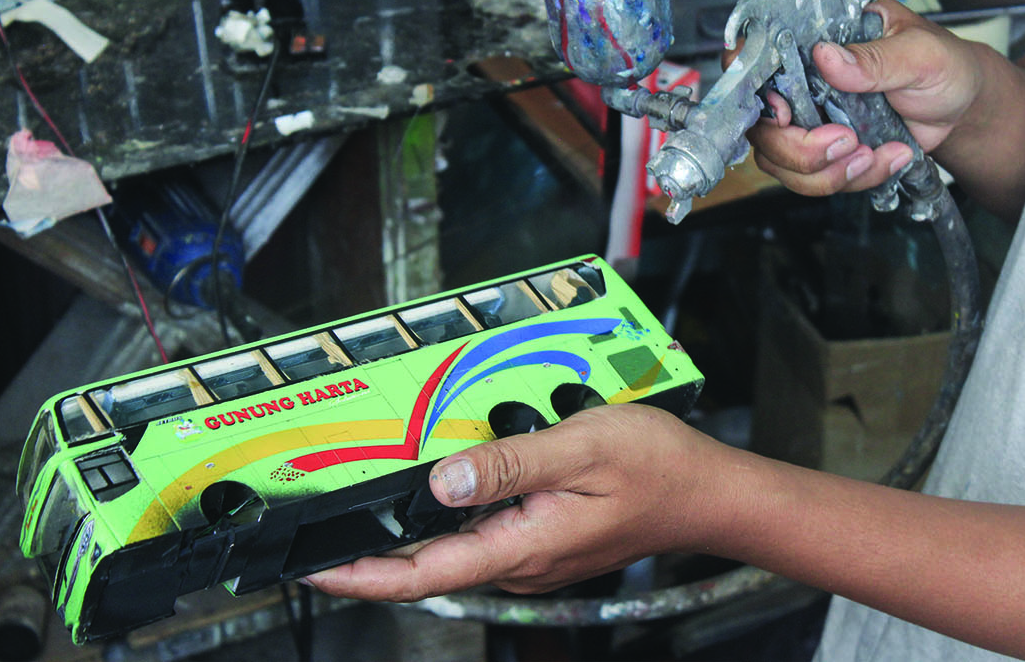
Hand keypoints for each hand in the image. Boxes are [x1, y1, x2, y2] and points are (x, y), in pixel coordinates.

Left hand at [303, 403, 727, 600]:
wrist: (707, 491)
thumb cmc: (657, 470)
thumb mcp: (580, 449)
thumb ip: (507, 464)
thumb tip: (442, 480)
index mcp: (523, 545)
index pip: (425, 574)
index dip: (363, 574)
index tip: (317, 567)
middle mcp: (522, 560)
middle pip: (432, 563)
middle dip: (376, 549)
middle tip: (329, 525)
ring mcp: (534, 553)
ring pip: (458, 545)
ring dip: (414, 528)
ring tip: (375, 501)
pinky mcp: (544, 540)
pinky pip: (484, 533)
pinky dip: (452, 515)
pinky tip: (445, 485)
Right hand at [746, 0, 987, 197]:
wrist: (962, 109)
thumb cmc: (943, 65)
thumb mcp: (920, 53)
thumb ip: (875, 57)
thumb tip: (827, 56)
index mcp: (815, 35)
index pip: (754, 54)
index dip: (754, 89)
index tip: (784, 112)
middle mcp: (800, 77)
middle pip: (760, 124)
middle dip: (799, 148)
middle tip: (848, 142)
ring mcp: (807, 117)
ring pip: (778, 160)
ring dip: (826, 172)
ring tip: (874, 155)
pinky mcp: (822, 151)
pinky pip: (811, 180)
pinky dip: (850, 179)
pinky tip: (885, 159)